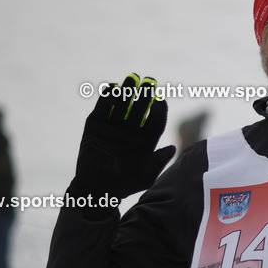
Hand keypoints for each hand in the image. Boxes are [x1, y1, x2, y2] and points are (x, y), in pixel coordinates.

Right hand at [71, 74, 175, 202]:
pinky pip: (102, 108)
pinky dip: (106, 97)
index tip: (160, 99)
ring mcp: (113, 127)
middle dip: (144, 95)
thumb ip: (157, 162)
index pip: (155, 121)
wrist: (96, 190)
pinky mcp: (95, 126)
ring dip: (126, 91)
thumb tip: (172, 148)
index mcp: (145, 141)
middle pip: (140, 109)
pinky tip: (112, 87)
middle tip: (148, 81)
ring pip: (122, 104)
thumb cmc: (124, 185)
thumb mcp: (144, 176)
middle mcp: (130, 131)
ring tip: (132, 78)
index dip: (159, 110)